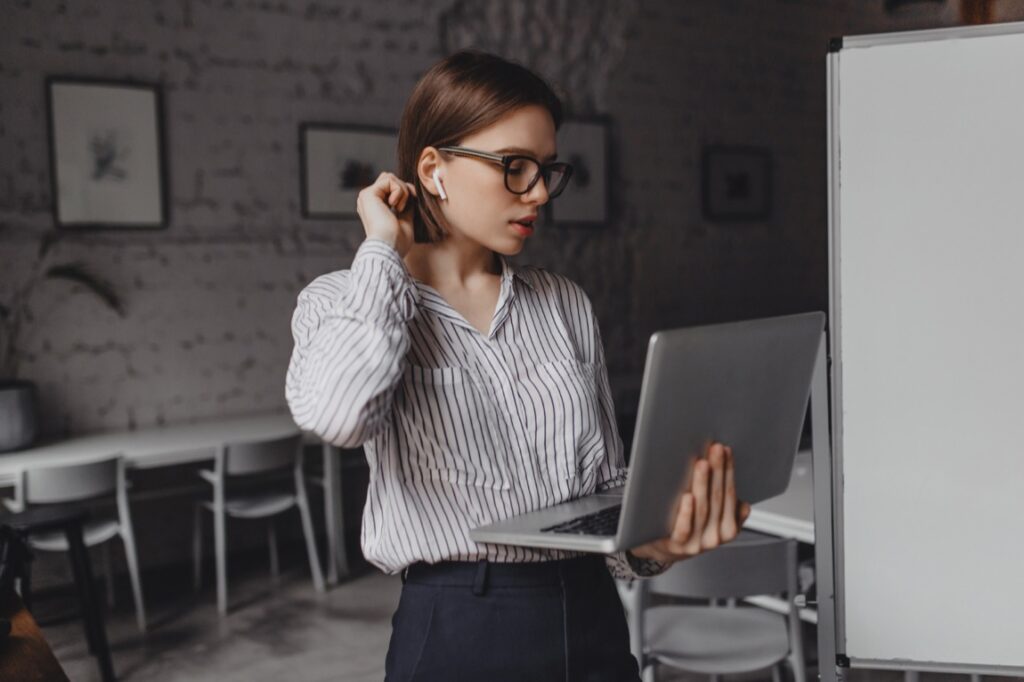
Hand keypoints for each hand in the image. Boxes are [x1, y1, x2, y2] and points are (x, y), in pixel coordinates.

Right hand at [355, 171, 416, 256]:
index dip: (404, 190)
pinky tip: (395, 207)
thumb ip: (406, 206)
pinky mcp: (368, 194)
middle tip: (406, 205)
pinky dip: (399, 191)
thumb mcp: (405, 220)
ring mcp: (366, 197)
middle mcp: (368, 201)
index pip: (389, 187)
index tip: (414, 200)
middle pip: (388, 178)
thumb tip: (411, 193)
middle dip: (403, 188)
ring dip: (402, 191)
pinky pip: (389, 180)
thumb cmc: (397, 242)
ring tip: (400, 208)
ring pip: (390, 177)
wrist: (389, 248)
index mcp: (374, 208)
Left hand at [628, 442, 751, 564]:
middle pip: (718, 498)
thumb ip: (726, 508)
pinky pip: (684, 528)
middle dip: (718, 470)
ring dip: (703, 484)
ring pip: (703, 509)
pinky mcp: (677, 545)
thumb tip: (743, 504)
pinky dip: (687, 512)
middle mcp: (714, 536)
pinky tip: (687, 497)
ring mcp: (696, 542)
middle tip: (716, 450)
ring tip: (702, 465)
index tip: (725, 451)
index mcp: (727, 529)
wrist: (662, 550)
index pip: (730, 494)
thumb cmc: (687, 528)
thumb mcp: (713, 519)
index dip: (728, 471)